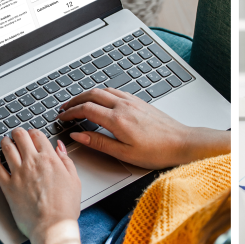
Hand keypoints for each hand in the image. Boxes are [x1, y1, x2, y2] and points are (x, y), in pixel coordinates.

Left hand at [0, 127, 80, 239]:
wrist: (52, 225)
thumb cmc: (65, 207)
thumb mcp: (74, 180)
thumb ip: (66, 160)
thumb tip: (59, 147)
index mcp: (50, 159)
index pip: (37, 135)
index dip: (34, 132)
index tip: (32, 134)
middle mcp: (32, 163)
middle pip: (20, 137)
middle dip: (18, 133)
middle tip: (17, 134)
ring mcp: (18, 174)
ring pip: (7, 149)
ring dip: (5, 142)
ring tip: (5, 141)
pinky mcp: (8, 187)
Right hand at [58, 87, 214, 168]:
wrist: (182, 142)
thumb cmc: (157, 151)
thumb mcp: (124, 153)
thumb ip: (98, 143)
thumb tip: (78, 136)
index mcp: (117, 120)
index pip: (86, 109)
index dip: (70, 112)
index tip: (62, 117)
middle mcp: (124, 106)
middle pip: (92, 94)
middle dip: (75, 100)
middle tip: (65, 108)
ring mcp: (133, 101)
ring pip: (104, 90)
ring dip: (88, 94)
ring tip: (79, 103)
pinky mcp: (140, 101)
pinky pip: (116, 91)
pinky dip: (102, 93)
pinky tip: (101, 100)